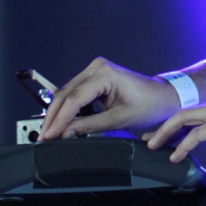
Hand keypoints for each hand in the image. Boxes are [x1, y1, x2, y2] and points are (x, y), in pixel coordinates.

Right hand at [40, 57, 180, 140]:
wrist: (163, 96)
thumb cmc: (148, 106)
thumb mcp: (118, 120)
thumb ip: (89, 126)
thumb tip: (63, 134)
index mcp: (105, 74)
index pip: (74, 99)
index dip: (59, 119)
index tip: (48, 137)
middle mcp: (97, 67)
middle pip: (66, 94)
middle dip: (54, 117)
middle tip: (43, 138)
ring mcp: (95, 70)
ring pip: (68, 94)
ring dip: (58, 113)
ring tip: (50, 133)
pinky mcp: (95, 77)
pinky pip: (76, 93)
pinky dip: (68, 108)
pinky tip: (62, 123)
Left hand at [144, 93, 205, 166]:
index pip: (196, 114)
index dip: (176, 126)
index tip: (162, 138)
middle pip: (184, 112)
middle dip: (164, 127)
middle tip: (148, 141)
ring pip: (186, 118)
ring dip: (166, 133)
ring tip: (154, 148)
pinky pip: (198, 133)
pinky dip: (184, 145)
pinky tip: (176, 156)